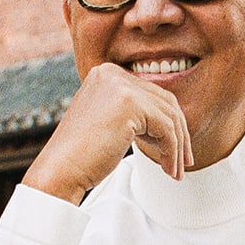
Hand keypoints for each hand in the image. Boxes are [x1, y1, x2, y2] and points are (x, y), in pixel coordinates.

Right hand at [22, 62, 192, 202]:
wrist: (60, 171)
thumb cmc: (81, 157)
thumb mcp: (109, 124)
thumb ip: (133, 114)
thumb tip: (167, 121)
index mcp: (106, 74)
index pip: (152, 93)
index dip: (168, 123)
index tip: (174, 151)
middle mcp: (113, 73)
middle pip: (165, 100)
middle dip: (179, 134)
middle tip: (184, 161)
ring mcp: (121, 85)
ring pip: (170, 115)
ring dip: (177, 146)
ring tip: (176, 171)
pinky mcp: (130, 103)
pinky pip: (166, 128)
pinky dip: (172, 151)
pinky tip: (168, 169)